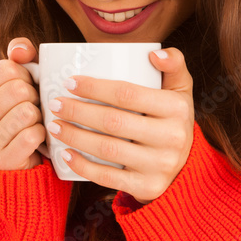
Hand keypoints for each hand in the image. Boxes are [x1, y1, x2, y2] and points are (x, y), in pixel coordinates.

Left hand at [46, 48, 193, 204]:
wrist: (185, 167)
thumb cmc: (172, 120)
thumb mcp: (181, 90)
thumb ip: (173, 64)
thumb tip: (153, 53)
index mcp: (177, 108)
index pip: (127, 93)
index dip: (94, 87)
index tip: (69, 82)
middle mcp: (173, 137)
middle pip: (113, 121)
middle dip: (78, 111)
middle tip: (55, 104)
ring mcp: (161, 165)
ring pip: (108, 149)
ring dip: (75, 136)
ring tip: (55, 126)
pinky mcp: (148, 187)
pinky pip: (109, 177)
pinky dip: (84, 166)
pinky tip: (66, 155)